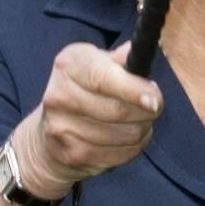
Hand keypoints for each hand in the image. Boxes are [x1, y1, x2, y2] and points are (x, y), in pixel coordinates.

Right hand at [11, 41, 162, 199]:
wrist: (49, 133)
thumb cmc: (86, 90)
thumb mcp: (98, 64)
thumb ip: (120, 59)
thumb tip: (138, 50)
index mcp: (69, 64)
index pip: (103, 78)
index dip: (133, 90)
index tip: (155, 99)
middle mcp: (59, 95)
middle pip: (117, 110)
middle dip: (147, 112)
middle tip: (155, 107)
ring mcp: (62, 127)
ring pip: (124, 135)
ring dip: (143, 130)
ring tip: (141, 121)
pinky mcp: (72, 154)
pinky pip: (120, 154)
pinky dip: (134, 147)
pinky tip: (130, 138)